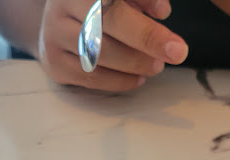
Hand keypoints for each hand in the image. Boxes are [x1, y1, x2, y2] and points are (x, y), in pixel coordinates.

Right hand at [37, 0, 188, 90]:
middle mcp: (59, 9)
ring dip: (133, 67)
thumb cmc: (97, 1)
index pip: (114, 11)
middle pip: (105, 36)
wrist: (58, 14)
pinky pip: (90, 79)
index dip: (147, 33)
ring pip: (97, 61)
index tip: (176, 47)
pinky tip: (137, 77)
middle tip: (170, 58)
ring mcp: (52, 38)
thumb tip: (162, 12)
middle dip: (143, 50)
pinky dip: (118, 81)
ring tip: (154, 66)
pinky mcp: (53, 64)